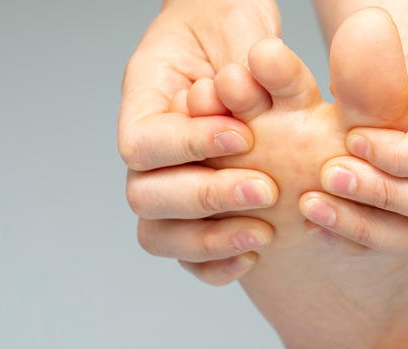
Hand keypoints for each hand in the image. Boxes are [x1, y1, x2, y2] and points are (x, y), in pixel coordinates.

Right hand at [118, 0, 281, 284]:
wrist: (238, 40)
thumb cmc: (231, 27)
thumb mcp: (239, 27)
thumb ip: (242, 58)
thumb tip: (243, 85)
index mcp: (145, 100)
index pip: (142, 143)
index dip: (188, 146)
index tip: (243, 136)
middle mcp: (152, 150)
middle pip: (146, 196)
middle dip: (206, 198)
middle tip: (265, 189)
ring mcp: (170, 184)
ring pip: (159, 234)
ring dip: (209, 240)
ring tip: (263, 232)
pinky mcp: (198, 212)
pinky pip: (187, 255)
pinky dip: (215, 263)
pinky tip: (255, 253)